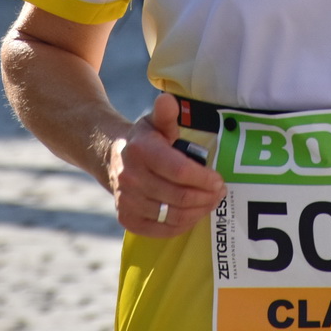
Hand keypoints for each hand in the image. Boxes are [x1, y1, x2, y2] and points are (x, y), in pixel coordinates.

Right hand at [105, 93, 224, 237]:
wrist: (111, 157)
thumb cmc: (143, 140)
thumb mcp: (154, 122)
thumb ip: (166, 114)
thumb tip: (167, 100)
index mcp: (141, 151)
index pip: (180, 171)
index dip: (204, 178)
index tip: (219, 180)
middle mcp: (130, 177)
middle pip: (180, 196)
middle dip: (206, 197)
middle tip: (220, 193)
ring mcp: (127, 200)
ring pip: (173, 216)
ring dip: (198, 211)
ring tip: (210, 202)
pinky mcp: (126, 218)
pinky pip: (161, 230)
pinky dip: (182, 225)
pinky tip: (192, 214)